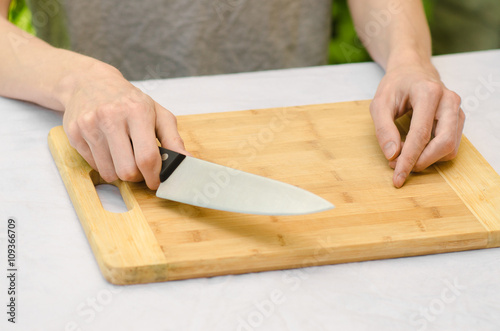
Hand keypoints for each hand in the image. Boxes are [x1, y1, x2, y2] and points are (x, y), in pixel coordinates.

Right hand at [62, 65, 187, 189]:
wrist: (90, 82)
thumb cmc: (128, 100)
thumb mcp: (157, 113)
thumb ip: (173, 138)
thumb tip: (186, 160)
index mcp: (136, 111)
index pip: (147, 157)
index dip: (154, 176)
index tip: (156, 181)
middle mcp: (111, 117)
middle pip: (127, 170)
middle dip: (137, 176)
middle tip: (141, 169)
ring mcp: (89, 125)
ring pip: (109, 173)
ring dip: (120, 172)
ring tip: (124, 156)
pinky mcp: (74, 133)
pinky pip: (94, 166)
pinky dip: (105, 164)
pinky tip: (108, 148)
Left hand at [370, 63, 464, 187]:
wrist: (412, 71)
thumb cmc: (395, 86)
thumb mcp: (380, 104)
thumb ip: (384, 129)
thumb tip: (393, 155)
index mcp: (428, 93)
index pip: (421, 134)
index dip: (409, 159)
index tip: (398, 177)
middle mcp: (449, 101)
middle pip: (444, 143)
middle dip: (421, 162)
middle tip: (398, 168)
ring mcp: (457, 110)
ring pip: (450, 148)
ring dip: (426, 159)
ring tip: (402, 153)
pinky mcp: (458, 120)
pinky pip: (450, 146)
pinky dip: (431, 154)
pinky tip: (414, 147)